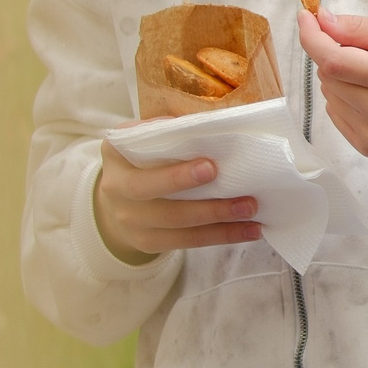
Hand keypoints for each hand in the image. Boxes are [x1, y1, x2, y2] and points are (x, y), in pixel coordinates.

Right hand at [92, 142, 260, 263]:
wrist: (117, 202)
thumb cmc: (142, 160)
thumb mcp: (143, 139)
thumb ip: (169, 131)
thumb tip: (215, 124)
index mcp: (116, 154)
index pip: (142, 158)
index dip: (175, 170)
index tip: (210, 166)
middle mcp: (117, 188)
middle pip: (157, 195)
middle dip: (198, 196)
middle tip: (238, 194)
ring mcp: (130, 220)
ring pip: (177, 223)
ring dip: (219, 218)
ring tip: (251, 210)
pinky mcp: (148, 242)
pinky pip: (187, 241)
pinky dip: (220, 235)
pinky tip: (248, 230)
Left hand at [295, 9, 367, 157]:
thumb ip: (361, 27)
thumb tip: (321, 21)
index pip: (334, 60)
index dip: (313, 38)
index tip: (306, 18)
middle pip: (328, 75)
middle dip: (334, 54)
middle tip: (363, 51)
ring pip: (328, 93)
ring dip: (339, 77)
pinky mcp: (367, 147)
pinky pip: (335, 113)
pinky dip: (343, 98)